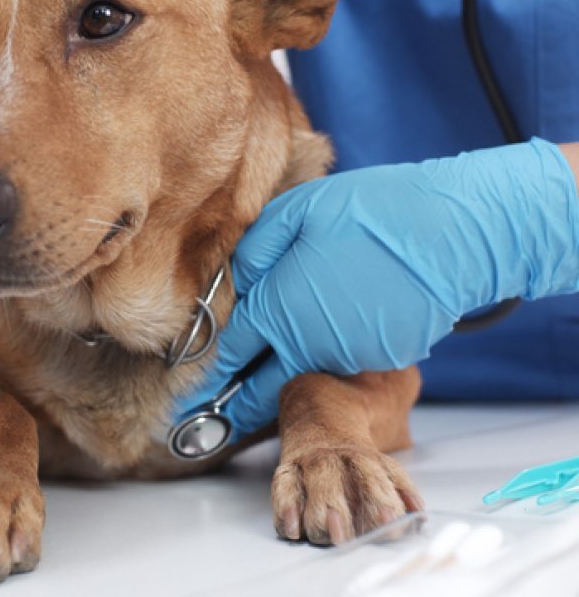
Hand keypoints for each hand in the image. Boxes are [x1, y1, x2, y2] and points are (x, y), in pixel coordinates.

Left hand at [178, 139, 578, 440]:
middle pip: (261, 392)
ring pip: (304, 377)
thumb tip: (232, 283)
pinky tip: (333, 333)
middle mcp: (309, 346)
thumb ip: (254, 252)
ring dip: (284, 378)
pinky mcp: (383, 359)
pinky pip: (344, 364)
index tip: (185, 402)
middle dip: (233, 410)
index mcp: (279, 309)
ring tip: (266, 374)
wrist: (448, 233)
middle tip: (209, 422)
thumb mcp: (294, 214)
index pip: (230, 356)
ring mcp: (349, 359)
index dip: (206, 379)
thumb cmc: (367, 213)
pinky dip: (329, 360)